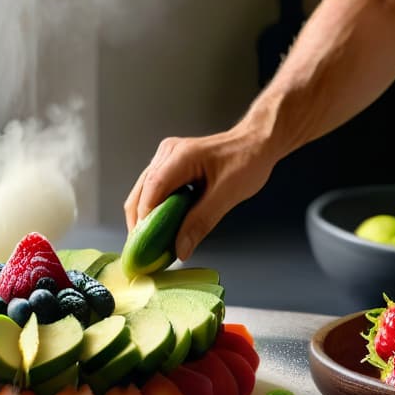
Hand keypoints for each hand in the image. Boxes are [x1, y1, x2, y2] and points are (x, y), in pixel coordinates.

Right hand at [124, 126, 276, 260]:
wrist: (255, 143)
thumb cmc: (247, 162)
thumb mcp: (228, 195)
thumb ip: (201, 222)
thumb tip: (180, 249)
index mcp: (181, 156)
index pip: (153, 188)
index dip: (146, 217)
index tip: (145, 243)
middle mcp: (167, 154)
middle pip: (140, 192)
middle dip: (138, 223)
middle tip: (143, 251)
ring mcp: (164, 158)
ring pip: (141, 192)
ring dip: (144, 219)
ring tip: (150, 243)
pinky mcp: (167, 166)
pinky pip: (152, 191)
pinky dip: (153, 211)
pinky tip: (159, 228)